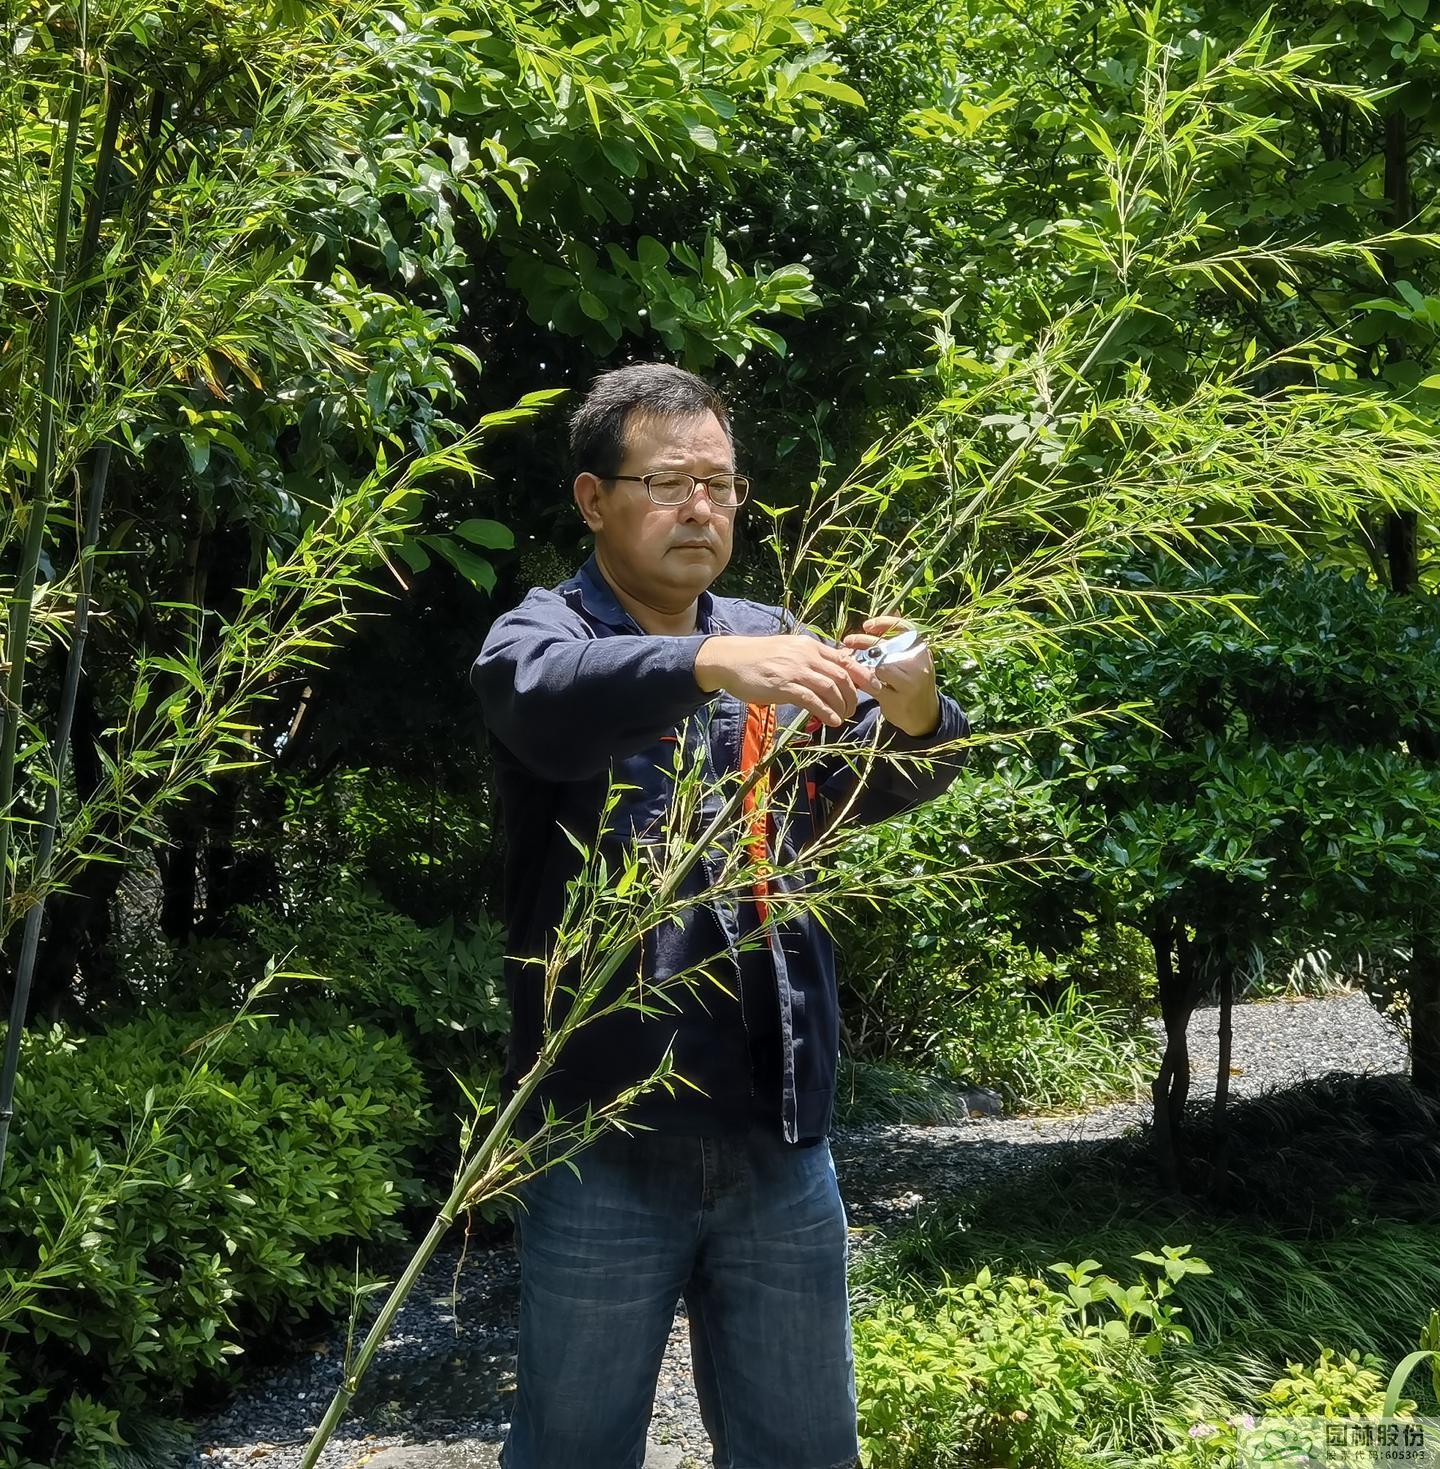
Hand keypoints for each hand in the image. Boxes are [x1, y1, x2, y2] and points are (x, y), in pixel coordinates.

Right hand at [694, 633, 882, 728]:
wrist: (730, 659)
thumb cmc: (758, 658)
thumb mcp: (789, 651)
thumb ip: (809, 659)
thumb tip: (829, 672)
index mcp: (810, 646)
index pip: (845, 659)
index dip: (863, 674)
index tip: (874, 687)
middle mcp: (806, 655)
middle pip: (842, 675)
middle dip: (854, 695)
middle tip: (854, 709)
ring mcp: (796, 670)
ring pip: (830, 688)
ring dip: (842, 706)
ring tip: (843, 718)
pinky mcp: (784, 686)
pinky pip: (812, 700)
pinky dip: (826, 711)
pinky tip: (831, 721)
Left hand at [842, 616, 940, 736]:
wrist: (925, 715)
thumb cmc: (913, 681)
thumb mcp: (913, 658)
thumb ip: (901, 637)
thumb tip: (895, 610)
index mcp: (922, 650)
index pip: (904, 628)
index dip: (883, 623)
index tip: (866, 625)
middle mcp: (918, 664)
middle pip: (886, 646)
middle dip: (863, 642)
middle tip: (848, 641)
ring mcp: (909, 683)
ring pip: (878, 666)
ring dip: (859, 662)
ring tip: (849, 661)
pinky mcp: (896, 699)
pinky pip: (871, 684)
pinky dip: (859, 679)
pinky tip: (853, 676)